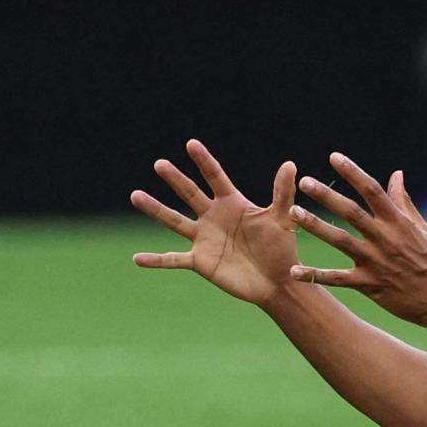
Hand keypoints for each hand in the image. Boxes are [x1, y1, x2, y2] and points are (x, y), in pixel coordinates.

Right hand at [131, 140, 298, 306]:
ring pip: (174, 220)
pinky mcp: (200, 261)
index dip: (204, 161)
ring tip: (135, 195)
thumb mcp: (283, 219)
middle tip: (159, 163)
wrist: (277, 282)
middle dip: (175, 179)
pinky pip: (173, 259)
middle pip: (190, 193)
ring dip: (155, 209)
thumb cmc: (282, 249)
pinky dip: (156, 260)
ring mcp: (204, 239)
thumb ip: (282, 193)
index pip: (215, 177)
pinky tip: (137, 259)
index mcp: (232, 204)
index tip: (191, 144)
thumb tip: (290, 164)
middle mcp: (214, 217)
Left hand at [289, 152, 426, 325]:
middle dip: (327, 196)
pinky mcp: (369, 284)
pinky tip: (293, 272)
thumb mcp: (422, 228)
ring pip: (340, 240)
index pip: (372, 190)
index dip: (353, 172)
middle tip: (304, 181)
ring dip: (315, 226)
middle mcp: (385, 238)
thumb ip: (404, 202)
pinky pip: (337, 279)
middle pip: (351, 212)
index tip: (334, 157)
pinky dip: (315, 275)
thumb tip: (396, 174)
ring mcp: (375, 261)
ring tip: (293, 213)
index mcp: (398, 222)